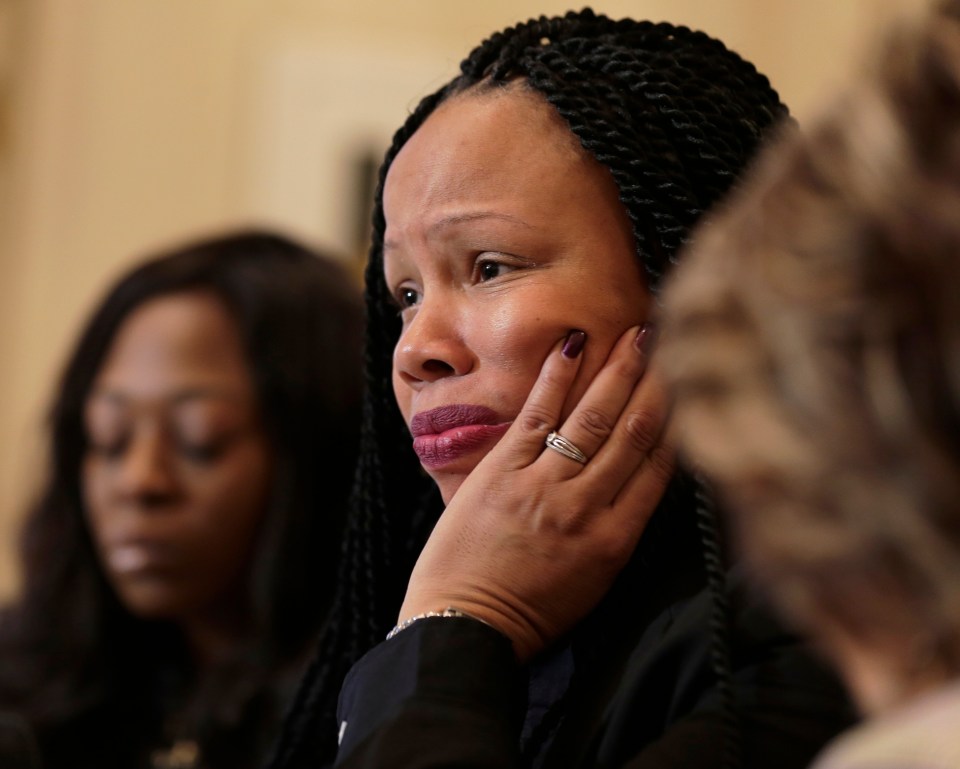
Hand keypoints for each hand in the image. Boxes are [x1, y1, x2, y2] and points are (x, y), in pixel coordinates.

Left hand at [398, 324, 675, 660]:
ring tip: (637, 335)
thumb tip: (638, 476)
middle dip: (654, 383)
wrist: (465, 627)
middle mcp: (586, 507)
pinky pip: (536, 417)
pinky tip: (573, 346)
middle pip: (632, 433)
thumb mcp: (594, 580)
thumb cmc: (531, 612)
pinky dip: (556, 379)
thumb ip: (618, 527)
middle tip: (670, 343)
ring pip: (591, 419)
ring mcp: (543, 487)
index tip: (688, 384)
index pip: (658, 468)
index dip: (677, 420)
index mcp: (616, 539)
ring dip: (617, 371)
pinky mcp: (501, 472)